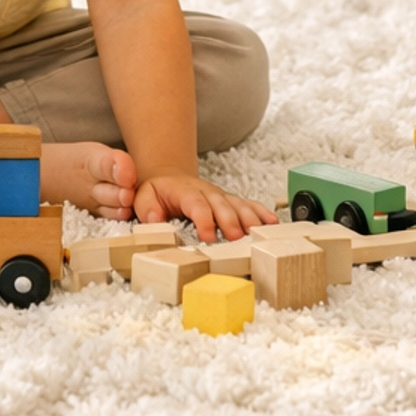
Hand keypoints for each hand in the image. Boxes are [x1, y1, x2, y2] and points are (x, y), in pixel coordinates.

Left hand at [132, 170, 278, 242]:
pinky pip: (247, 205)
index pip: (196, 204)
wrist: (168, 178)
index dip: (204, 219)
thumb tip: (156, 218)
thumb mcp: (143, 197)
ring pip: (238, 204)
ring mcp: (220, 196)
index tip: (208, 236)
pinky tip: (272, 223)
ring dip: (250, 218)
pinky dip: (261, 212)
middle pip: (222, 204)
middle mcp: (206, 192)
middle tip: (238, 238)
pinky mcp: (229, 201)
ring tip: (260, 233)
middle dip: (231, 220)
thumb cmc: (157, 192)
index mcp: (185, 192)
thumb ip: (147, 208)